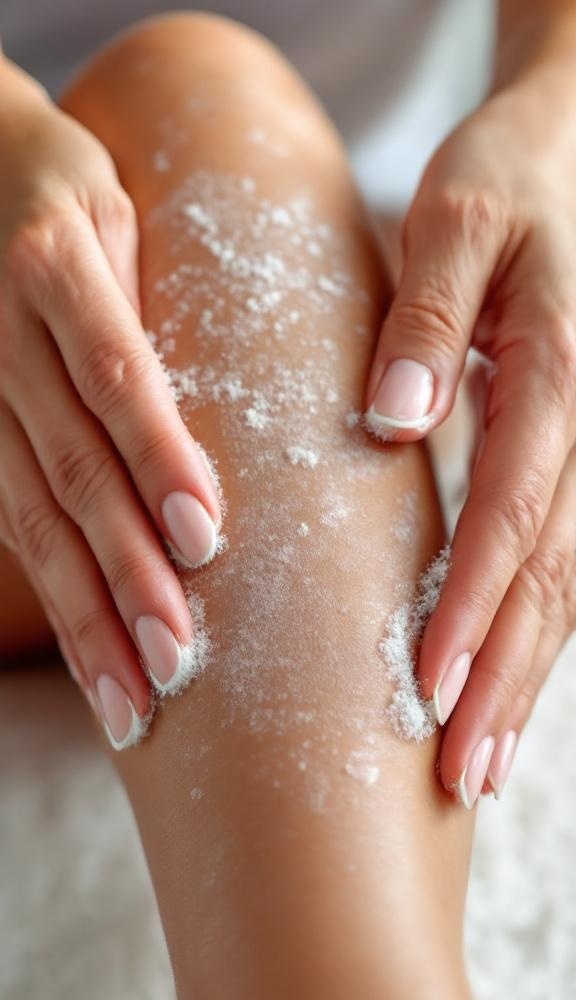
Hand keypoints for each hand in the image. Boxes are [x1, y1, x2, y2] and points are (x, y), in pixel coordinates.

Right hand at [0, 68, 221, 746]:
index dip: (156, 457)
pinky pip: (9, 519)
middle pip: (68, 465)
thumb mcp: (123, 208)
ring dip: (82, 613)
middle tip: (174, 658)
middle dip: (122, 568)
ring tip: (130, 698)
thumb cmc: (72, 185)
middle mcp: (1, 333)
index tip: (204, 538)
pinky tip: (91, 654)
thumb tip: (257, 396)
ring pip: (28, 515)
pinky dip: (53, 593)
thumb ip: (164, 295)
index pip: (114, 375)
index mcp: (54, 267)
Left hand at [364, 78, 575, 804]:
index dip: (472, 605)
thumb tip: (390, 423)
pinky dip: (530, 631)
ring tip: (480, 759)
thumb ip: (424, 322)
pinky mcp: (570, 460)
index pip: (510, 515)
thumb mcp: (454, 224)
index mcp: (556, 378)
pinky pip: (559, 558)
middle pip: (548, 576)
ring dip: (522, 676)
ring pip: (563, 583)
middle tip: (462, 768)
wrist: (560, 160)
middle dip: (503, 676)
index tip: (432, 684)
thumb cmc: (502, 187)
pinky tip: (501, 683)